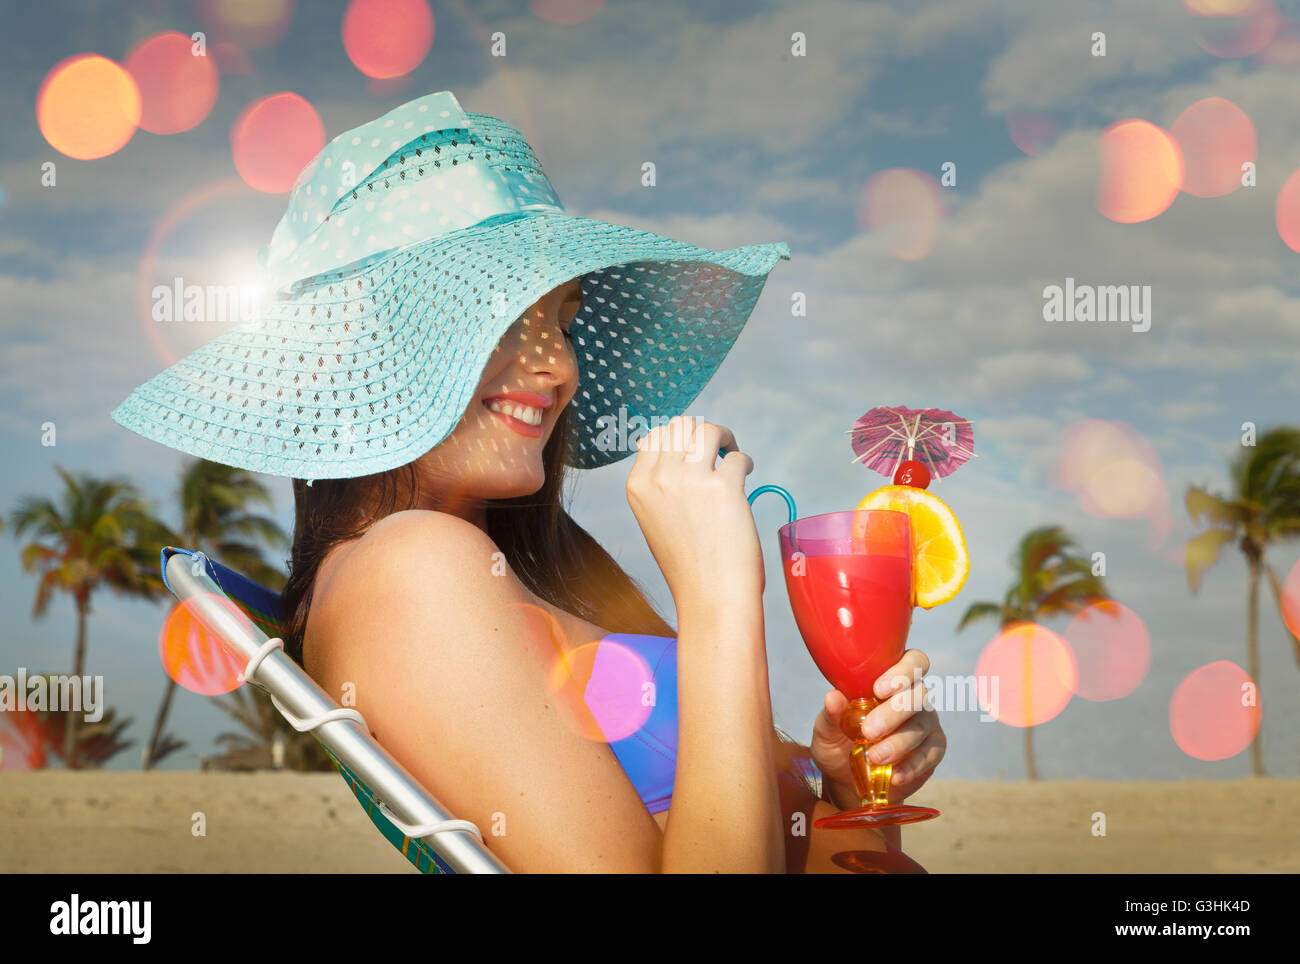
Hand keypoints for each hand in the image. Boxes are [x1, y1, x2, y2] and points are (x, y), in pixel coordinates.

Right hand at [625, 415, 762, 614]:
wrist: (709, 596)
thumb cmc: (687, 563)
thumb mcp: (656, 519)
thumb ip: (660, 484)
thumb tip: (679, 448)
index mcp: (637, 486)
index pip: (654, 436)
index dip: (678, 438)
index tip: (694, 449)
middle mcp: (659, 479)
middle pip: (680, 426)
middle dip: (701, 432)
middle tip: (718, 449)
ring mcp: (690, 481)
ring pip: (708, 431)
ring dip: (725, 438)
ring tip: (732, 455)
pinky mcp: (722, 487)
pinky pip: (737, 458)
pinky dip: (744, 463)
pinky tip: (744, 478)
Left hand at [810, 649, 946, 808]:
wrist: (848, 780)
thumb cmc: (838, 743)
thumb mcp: (827, 730)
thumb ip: (831, 714)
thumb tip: (832, 697)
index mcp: (890, 680)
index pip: (913, 661)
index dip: (902, 672)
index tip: (878, 689)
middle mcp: (913, 697)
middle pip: (919, 694)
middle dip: (894, 712)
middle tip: (869, 731)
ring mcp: (925, 723)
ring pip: (923, 725)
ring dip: (899, 742)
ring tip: (875, 757)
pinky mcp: (932, 750)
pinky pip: (930, 754)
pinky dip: (912, 765)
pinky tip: (895, 775)